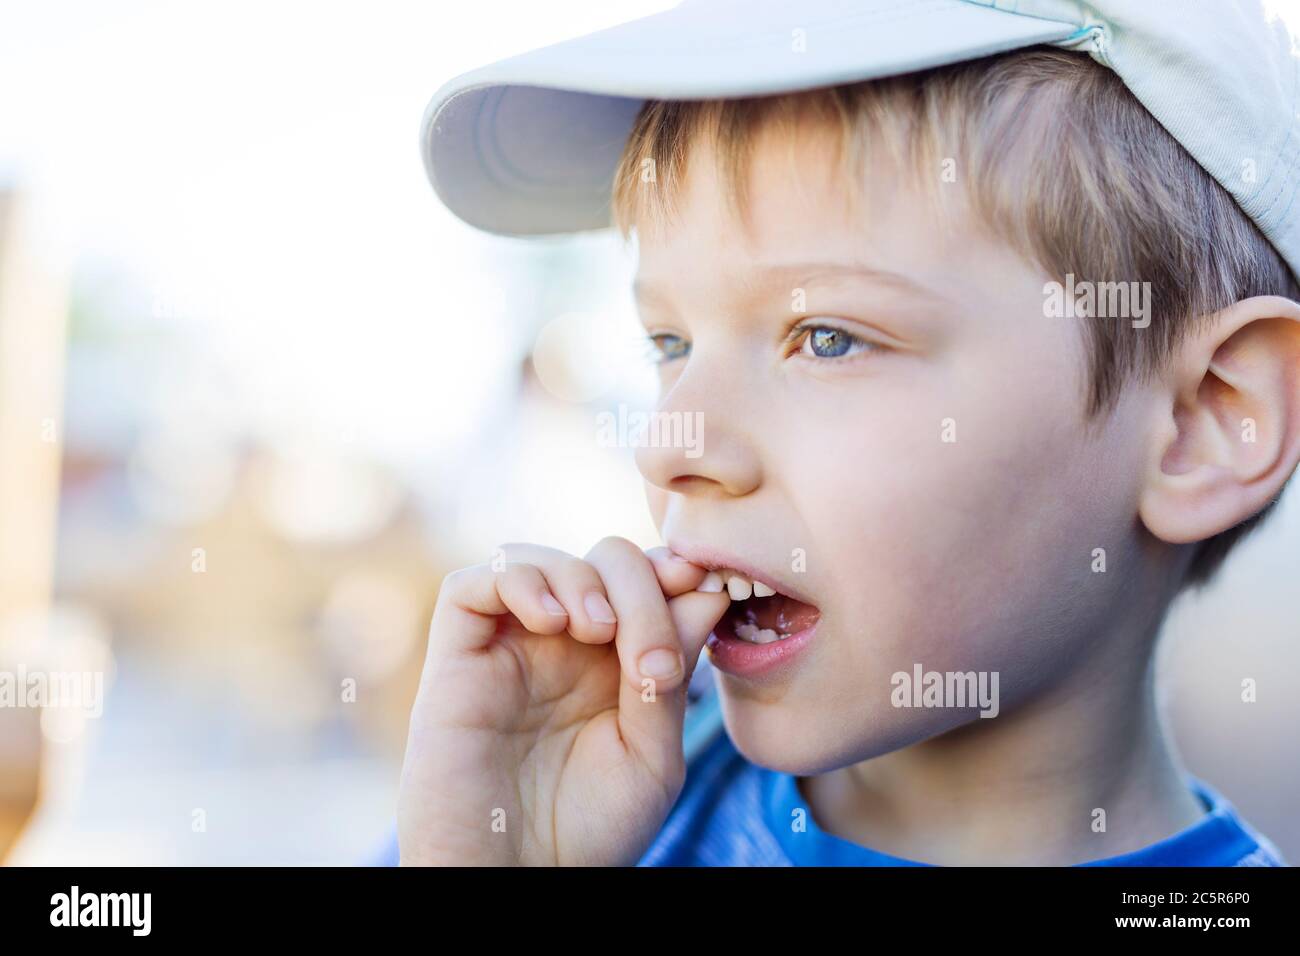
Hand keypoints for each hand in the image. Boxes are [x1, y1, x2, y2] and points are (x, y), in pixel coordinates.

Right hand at [396, 538, 728, 865]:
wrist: (518, 883)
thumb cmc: (589, 832)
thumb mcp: (654, 752)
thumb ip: (671, 670)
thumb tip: (705, 587)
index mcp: (613, 666)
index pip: (643, 583)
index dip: (673, 571)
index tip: (705, 584)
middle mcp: (560, 648)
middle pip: (598, 562)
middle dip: (637, 583)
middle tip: (651, 652)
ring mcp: (506, 650)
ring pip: (538, 558)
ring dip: (581, 578)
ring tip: (600, 632)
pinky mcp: (455, 660)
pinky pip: (473, 584)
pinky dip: (519, 580)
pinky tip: (551, 622)